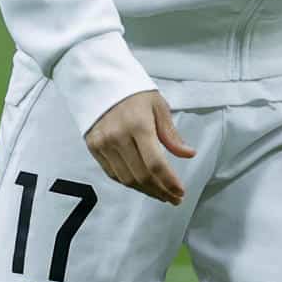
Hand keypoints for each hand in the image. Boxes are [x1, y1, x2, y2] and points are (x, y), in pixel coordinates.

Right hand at [83, 90, 194, 205]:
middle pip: (141, 175)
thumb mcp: (158, 106)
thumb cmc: (134, 92)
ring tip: (162, 194)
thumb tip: (188, 154)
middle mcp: (118, 137)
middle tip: (174, 198)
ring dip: (146, 190)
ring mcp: (103, 144)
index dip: (169, 182)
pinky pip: (113, 173)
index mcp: (138, 125)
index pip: (155, 163)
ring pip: (126, 179)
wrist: (101, 82)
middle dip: (160, 191)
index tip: (180, 191)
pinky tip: (143, 185)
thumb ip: (171, 134)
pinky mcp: (93, 148)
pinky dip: (129, 183)